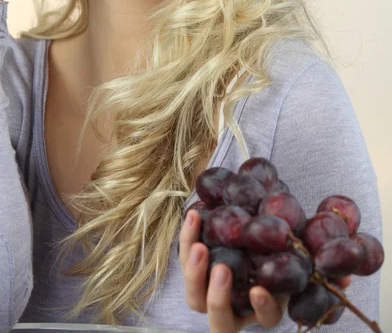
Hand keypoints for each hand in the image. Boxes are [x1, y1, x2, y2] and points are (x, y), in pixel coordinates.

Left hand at [179, 209, 351, 332]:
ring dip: (194, 272)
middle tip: (222, 268)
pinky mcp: (195, 267)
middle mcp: (235, 306)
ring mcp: (211, 290)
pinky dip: (187, 238)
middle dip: (218, 297)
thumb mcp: (298, 256)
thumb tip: (348, 281)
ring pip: (195, 297)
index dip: (262, 306)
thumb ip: (317, 266)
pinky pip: (185, 259)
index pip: (266, 317)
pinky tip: (194, 213)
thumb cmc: (280, 248)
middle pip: (220, 319)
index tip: (260, 289)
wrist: (255, 227)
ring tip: (200, 244)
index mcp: (264, 306)